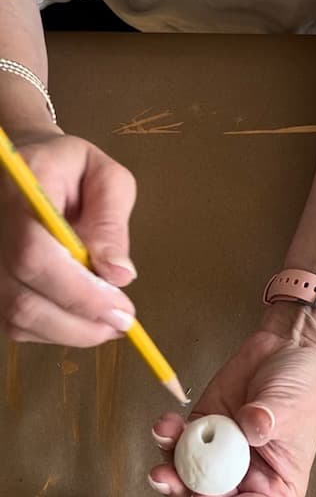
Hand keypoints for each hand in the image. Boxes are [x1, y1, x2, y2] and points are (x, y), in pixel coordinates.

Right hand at [0, 131, 137, 345]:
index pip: (35, 256)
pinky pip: (12, 322)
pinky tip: (78, 315)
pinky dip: (52, 328)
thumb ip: (111, 223)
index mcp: (18, 192)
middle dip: (80, 323)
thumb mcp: (106, 178)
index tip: (121, 308)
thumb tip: (119, 275)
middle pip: (22, 299)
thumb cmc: (71, 168)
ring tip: (105, 321)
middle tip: (121, 323)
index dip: (79, 292)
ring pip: (16, 317)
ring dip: (69, 331)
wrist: (24, 166)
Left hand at [148, 302, 315, 496]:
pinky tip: (168, 421)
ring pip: (187, 474)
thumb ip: (268, 423)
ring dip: (168, 463)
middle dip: (182, 492)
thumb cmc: (305, 385)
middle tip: (165, 476)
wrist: (290, 346)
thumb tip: (249, 428)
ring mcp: (220, 453)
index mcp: (276, 488)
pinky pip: (179, 442)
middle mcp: (246, 477)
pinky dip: (168, 435)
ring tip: (163, 438)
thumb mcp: (293, 409)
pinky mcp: (204, 428)